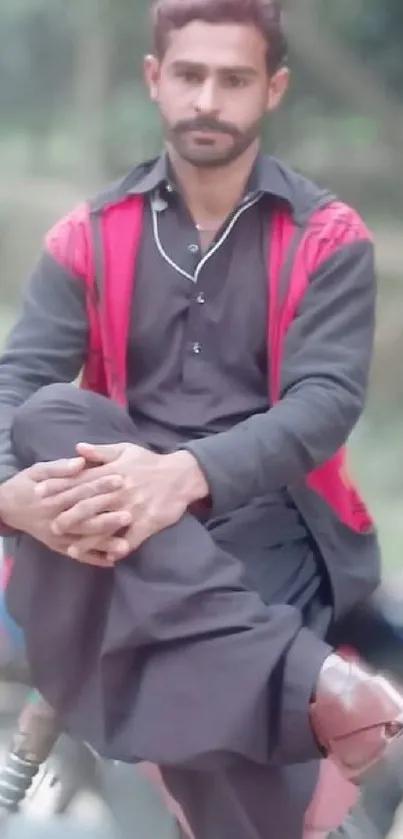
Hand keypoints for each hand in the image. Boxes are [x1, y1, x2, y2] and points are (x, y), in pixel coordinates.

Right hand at [0, 459, 131, 566]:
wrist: (5, 507)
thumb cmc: (25, 485)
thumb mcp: (37, 470)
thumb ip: (60, 467)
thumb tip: (80, 462)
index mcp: (52, 498)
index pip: (80, 490)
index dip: (100, 485)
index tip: (121, 480)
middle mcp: (55, 519)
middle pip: (84, 519)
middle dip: (107, 519)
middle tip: (130, 516)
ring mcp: (56, 536)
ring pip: (83, 541)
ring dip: (104, 545)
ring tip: (125, 547)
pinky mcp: (57, 546)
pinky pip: (77, 555)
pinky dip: (93, 560)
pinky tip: (112, 562)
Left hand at [51, 442, 208, 561]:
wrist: (182, 475)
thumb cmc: (150, 462)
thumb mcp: (125, 450)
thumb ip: (100, 451)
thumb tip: (77, 449)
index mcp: (112, 473)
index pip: (80, 480)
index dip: (59, 487)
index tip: (40, 493)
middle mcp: (119, 491)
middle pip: (89, 505)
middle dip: (69, 516)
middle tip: (52, 526)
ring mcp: (132, 509)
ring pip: (106, 525)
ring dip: (89, 539)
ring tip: (72, 549)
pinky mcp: (147, 523)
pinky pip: (130, 539)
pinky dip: (118, 548)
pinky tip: (107, 558)